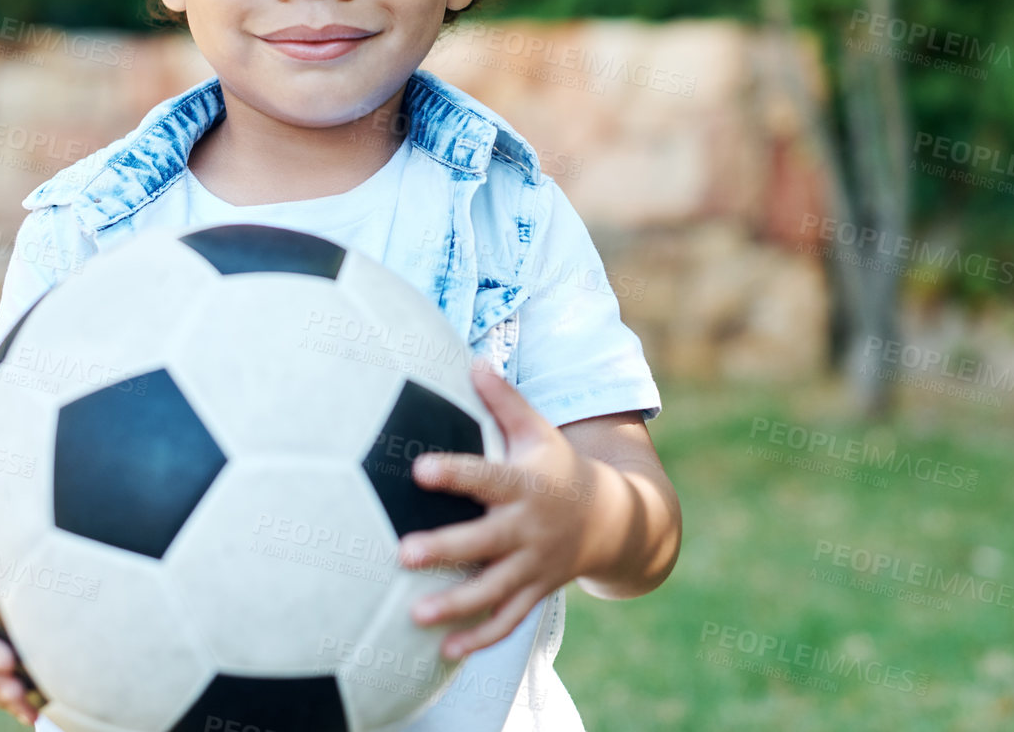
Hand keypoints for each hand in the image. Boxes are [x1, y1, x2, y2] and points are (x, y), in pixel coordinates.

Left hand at [399, 358, 605, 658]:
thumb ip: (504, 400)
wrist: (611, 519)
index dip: (455, 473)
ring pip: (493, 590)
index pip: (487, 477)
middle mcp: (529, 528)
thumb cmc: (558, 467)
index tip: (419, 468)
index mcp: (526, 484)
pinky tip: (445, 652)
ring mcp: (533, 565)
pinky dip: (479, 638)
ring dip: (456, 605)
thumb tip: (471, 359)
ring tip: (415, 615)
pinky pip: (507, 620)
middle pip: (484, 541)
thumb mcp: (538, 431)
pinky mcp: (534, 592)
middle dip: (446, 549)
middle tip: (402, 553)